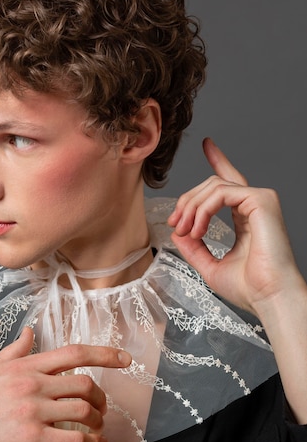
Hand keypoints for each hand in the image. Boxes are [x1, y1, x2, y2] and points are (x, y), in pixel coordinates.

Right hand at [0, 328, 130, 441]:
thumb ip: (15, 350)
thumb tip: (31, 332)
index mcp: (25, 366)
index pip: (73, 353)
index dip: (104, 354)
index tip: (125, 359)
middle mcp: (33, 384)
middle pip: (84, 383)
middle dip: (100, 396)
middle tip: (101, 407)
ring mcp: (34, 412)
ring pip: (83, 410)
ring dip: (97, 420)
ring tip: (96, 428)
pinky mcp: (33, 439)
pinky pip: (74, 439)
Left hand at [167, 138, 301, 316]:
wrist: (269, 298)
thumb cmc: (248, 288)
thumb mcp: (210, 265)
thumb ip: (193, 247)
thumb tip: (176, 231)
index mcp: (246, 217)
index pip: (229, 182)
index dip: (218, 161)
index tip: (207, 144)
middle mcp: (254, 204)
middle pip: (212, 184)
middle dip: (187, 201)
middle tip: (173, 223)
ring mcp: (260, 200)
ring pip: (213, 186)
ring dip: (191, 208)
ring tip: (184, 231)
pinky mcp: (261, 200)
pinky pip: (221, 192)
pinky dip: (202, 210)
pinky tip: (196, 229)